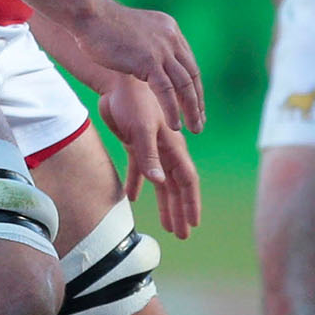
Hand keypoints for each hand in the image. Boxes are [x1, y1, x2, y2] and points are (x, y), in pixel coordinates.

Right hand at [68, 2, 204, 132]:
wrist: (89, 14)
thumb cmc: (102, 25)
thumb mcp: (135, 32)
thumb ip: (148, 45)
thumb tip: (150, 61)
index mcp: (171, 31)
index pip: (188, 63)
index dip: (193, 86)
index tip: (195, 104)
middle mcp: (172, 39)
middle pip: (192, 75)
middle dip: (197, 101)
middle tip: (201, 122)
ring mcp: (162, 49)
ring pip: (184, 85)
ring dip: (192, 110)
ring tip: (195, 129)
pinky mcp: (149, 60)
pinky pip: (167, 90)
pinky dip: (173, 109)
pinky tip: (176, 125)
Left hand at [96, 76, 201, 237]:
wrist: (120, 80)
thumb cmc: (134, 102)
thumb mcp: (140, 129)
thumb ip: (148, 157)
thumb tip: (158, 183)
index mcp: (172, 147)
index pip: (186, 180)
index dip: (191, 202)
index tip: (194, 224)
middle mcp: (165, 150)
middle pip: (176, 186)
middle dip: (180, 210)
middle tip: (183, 234)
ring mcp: (151, 147)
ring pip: (160, 181)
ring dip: (164, 203)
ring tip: (167, 225)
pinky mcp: (135, 142)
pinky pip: (139, 169)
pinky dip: (138, 184)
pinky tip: (133, 198)